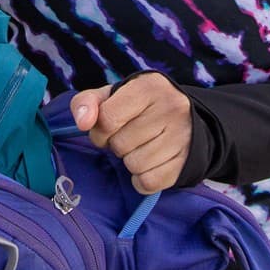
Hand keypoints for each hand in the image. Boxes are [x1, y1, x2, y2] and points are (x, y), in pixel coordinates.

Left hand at [70, 74, 192, 194]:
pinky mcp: (187, 162)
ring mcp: (183, 135)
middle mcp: (172, 107)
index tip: (107, 130)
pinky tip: (150, 163)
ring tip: (141, 147)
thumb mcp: (111, 97)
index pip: (107, 119)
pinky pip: (149, 183)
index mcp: (149, 86)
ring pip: (135, 166)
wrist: (185, 120)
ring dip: (130, 162)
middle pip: (120, 145)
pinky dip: (142, 179)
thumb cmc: (139, 108)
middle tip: (130, 136)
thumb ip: (86, 103)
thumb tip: (83, 123)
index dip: (99, 131)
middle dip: (117, 145)